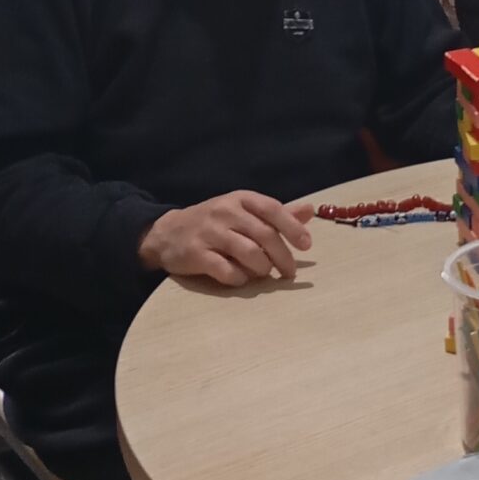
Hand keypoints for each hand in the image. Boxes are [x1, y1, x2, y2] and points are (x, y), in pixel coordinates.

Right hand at [138, 191, 313, 285]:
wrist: (167, 233)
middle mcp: (226, 212)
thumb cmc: (215, 223)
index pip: (272, 209)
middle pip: (264, 234)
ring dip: (262, 268)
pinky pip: (226, 270)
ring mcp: (209, 232)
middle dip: (282, 256)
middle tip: (290, 272)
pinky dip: (239, 278)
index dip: (292, 227)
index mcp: (241, 199)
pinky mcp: (196, 254)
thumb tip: (310, 210)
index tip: (306, 245)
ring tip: (264, 274)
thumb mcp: (243, 212)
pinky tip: (240, 279)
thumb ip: (275, 214)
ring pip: (248, 253)